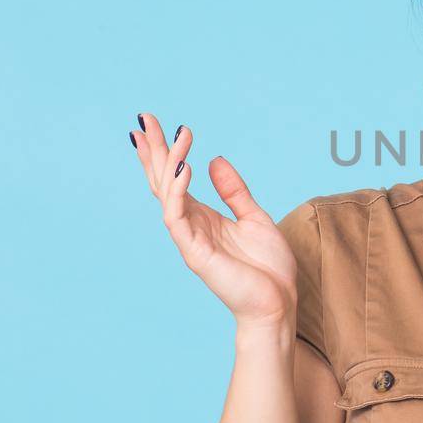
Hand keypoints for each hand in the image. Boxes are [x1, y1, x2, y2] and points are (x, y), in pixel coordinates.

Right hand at [129, 111, 296, 329]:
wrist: (278, 304)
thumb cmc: (267, 269)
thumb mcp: (254, 217)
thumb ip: (234, 191)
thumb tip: (214, 160)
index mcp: (203, 217)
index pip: (175, 179)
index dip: (164, 152)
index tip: (153, 125)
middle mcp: (191, 225)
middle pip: (164, 181)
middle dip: (154, 150)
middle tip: (144, 118)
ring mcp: (189, 239)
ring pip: (168, 194)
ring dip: (170, 163)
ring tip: (177, 136)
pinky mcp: (195, 253)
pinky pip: (178, 217)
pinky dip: (178, 191)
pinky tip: (185, 167)